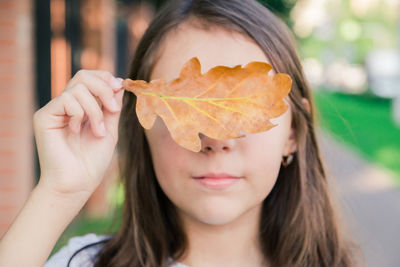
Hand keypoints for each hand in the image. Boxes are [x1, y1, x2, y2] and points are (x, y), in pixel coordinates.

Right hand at [33, 70, 123, 198]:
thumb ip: (112, 108)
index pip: (91, 79)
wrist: (78, 182)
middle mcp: (67, 105)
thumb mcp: (110, 130)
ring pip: (78, 88)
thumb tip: (119, 83)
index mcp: (82, 107)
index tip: (120, 87)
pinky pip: (66, 99)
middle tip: (114, 109)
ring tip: (98, 132)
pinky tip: (76, 131)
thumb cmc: (93, 161)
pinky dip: (80, 114)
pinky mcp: (44, 116)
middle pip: (83, 76)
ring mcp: (55, 110)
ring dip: (95, 110)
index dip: (106, 78)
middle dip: (103, 88)